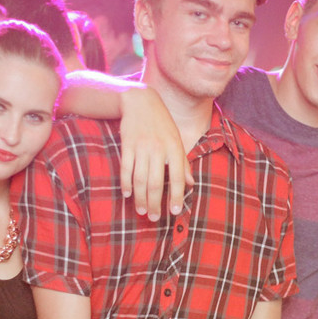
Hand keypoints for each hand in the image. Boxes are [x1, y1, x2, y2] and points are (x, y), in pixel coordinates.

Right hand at [118, 87, 192, 220]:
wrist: (140, 100)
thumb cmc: (162, 124)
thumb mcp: (176, 140)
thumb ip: (183, 163)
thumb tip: (191, 184)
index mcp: (174, 148)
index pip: (177, 177)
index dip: (176, 196)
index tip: (174, 212)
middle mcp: (159, 148)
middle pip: (156, 183)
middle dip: (155, 203)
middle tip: (153, 218)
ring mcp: (142, 147)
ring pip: (140, 179)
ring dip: (140, 198)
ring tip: (141, 211)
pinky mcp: (127, 145)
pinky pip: (126, 169)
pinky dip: (126, 183)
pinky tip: (128, 194)